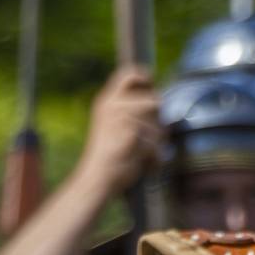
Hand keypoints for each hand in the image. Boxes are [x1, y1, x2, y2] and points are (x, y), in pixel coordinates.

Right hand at [75, 66, 163, 198]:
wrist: (95, 179)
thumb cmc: (106, 158)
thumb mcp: (110, 126)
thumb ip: (128, 110)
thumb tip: (157, 101)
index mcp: (106, 101)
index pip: (129, 74)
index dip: (145, 76)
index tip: (152, 83)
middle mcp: (114, 105)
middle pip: (154, 100)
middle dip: (158, 121)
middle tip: (150, 138)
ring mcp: (122, 118)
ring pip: (159, 124)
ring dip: (157, 142)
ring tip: (143, 155)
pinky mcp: (132, 133)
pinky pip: (156, 143)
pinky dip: (154, 157)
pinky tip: (144, 164)